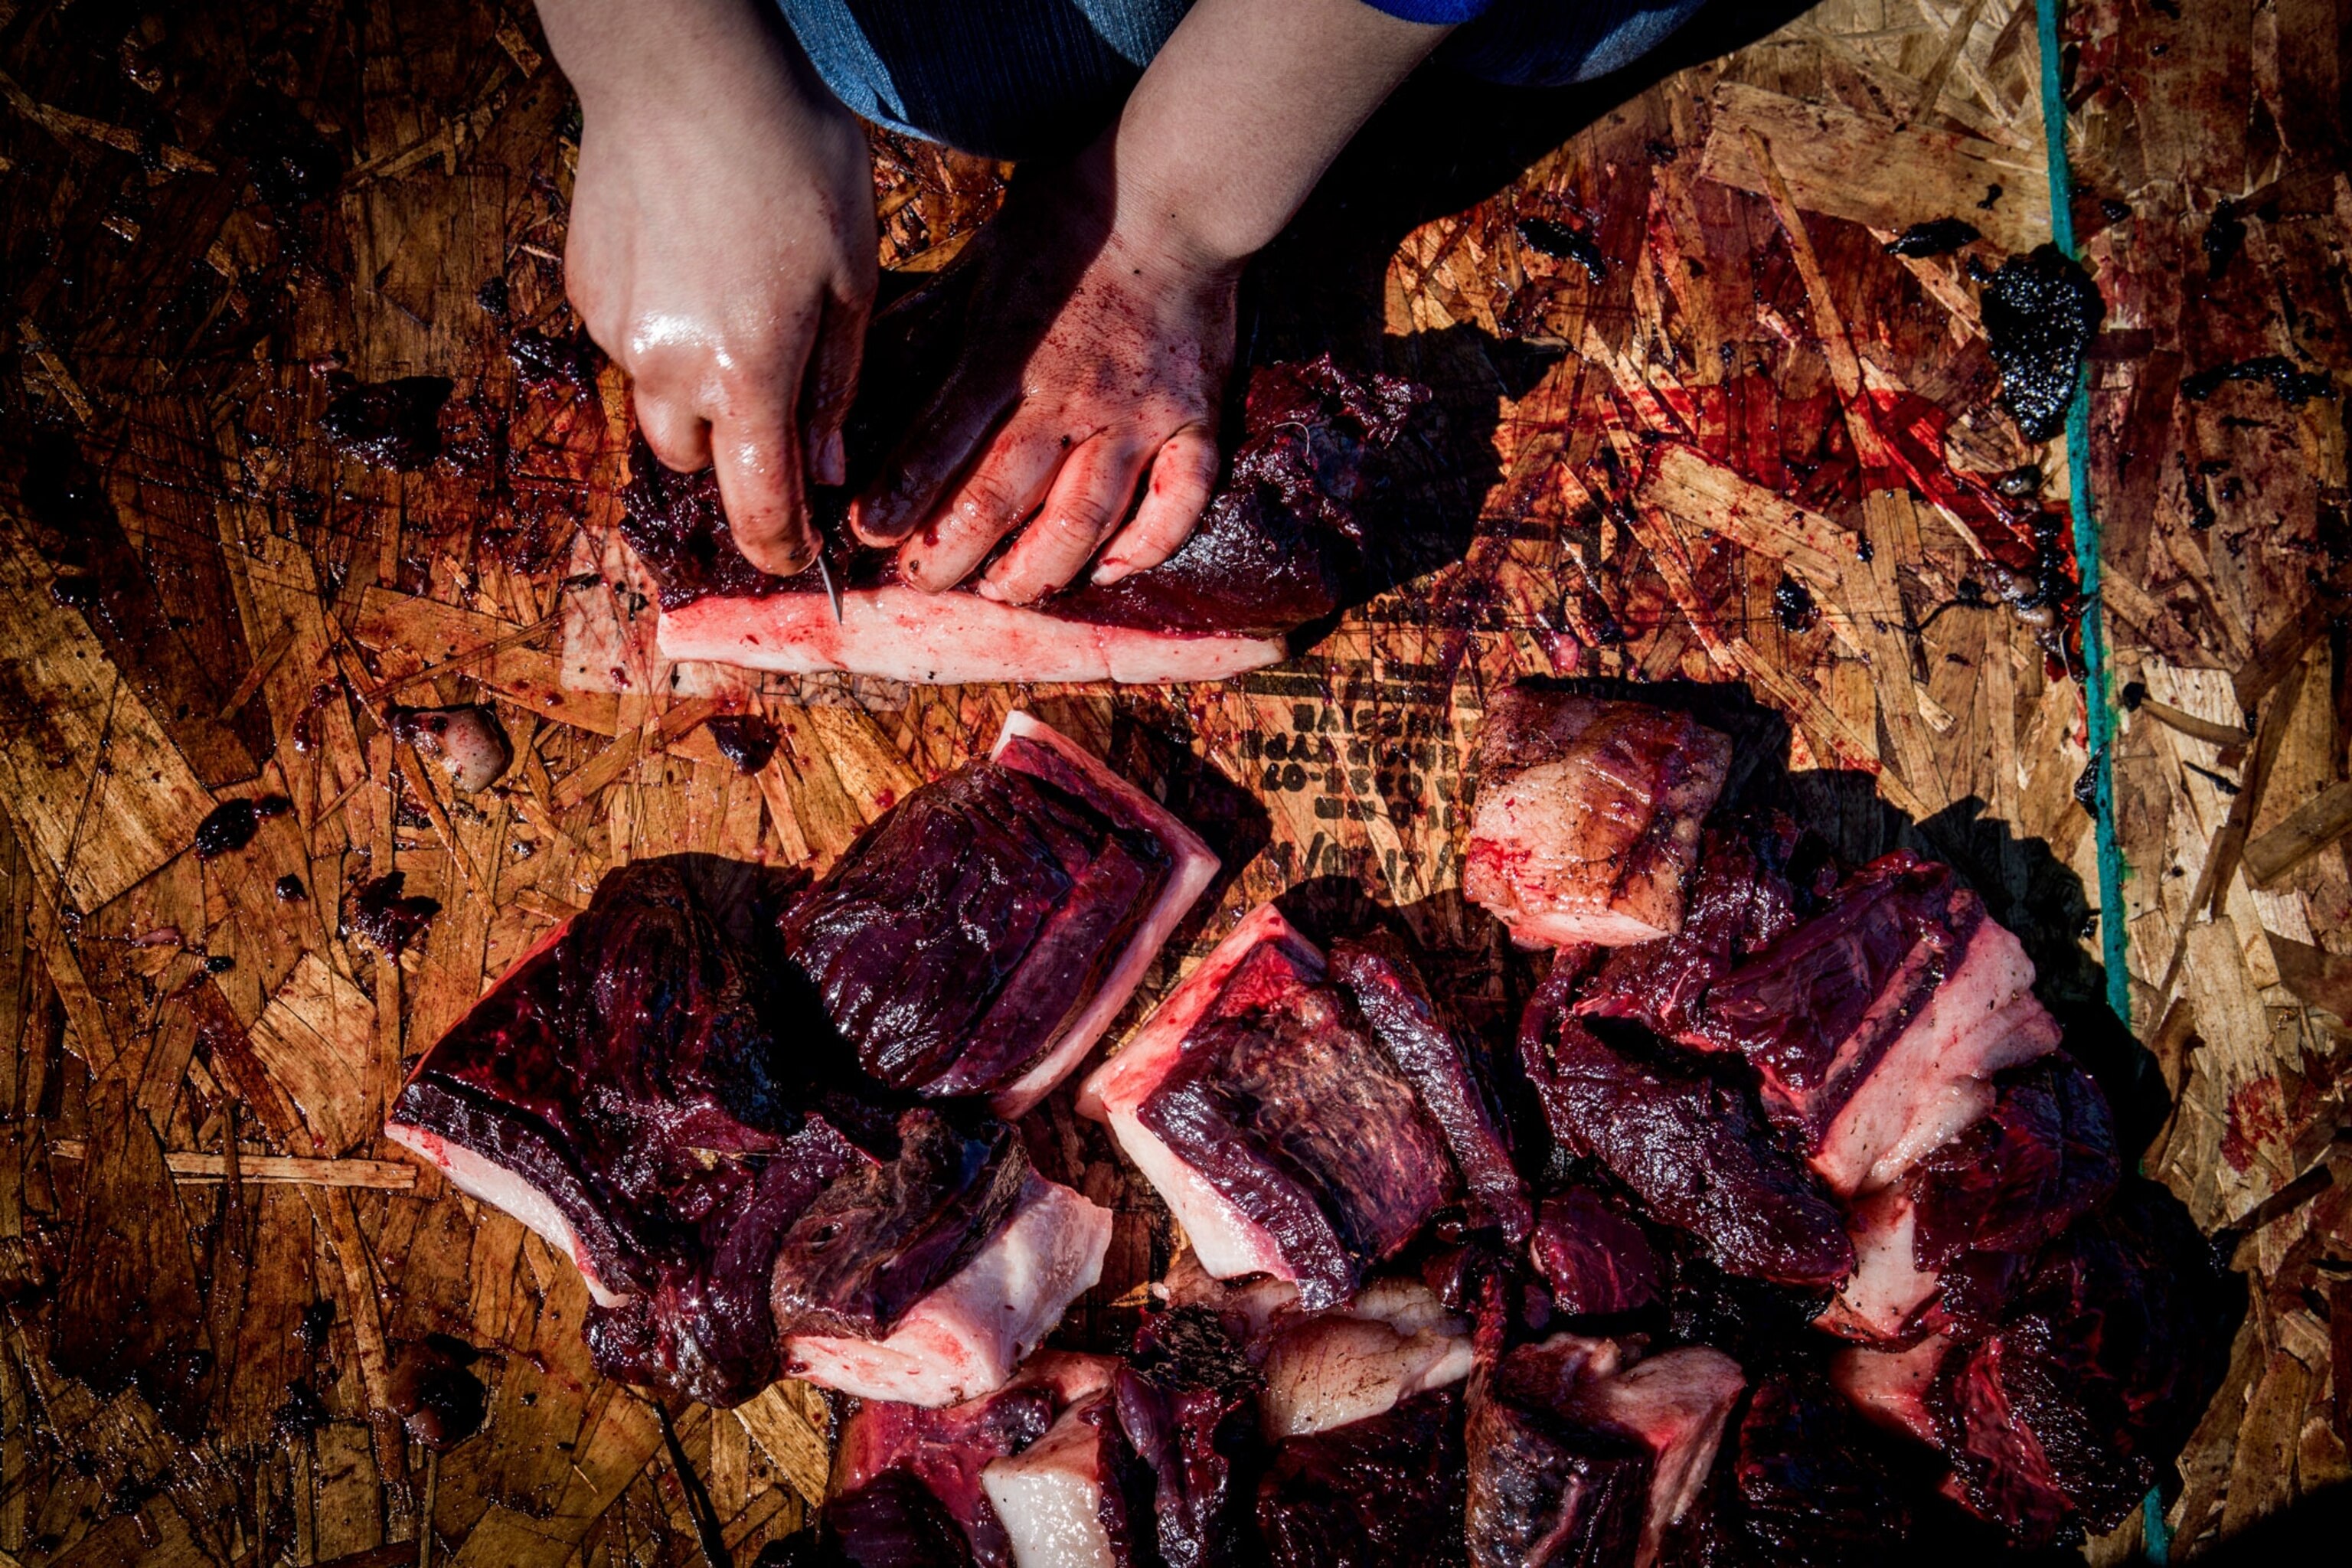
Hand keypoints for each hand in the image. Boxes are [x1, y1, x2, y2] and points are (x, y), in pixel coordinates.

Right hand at [548, 0, 876, 575]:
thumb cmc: (791, 160)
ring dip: (694, 391)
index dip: (782, 548)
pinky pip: (628, 344)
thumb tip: (827, 472)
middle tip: (775, 398)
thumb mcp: (852, 277)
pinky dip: (663, 333)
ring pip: (656, 404)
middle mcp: (669, 369)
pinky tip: (692, 265)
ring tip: (735, 308)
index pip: (758, 509)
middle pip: (695, 463)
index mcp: (748, 376)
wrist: (683, 70)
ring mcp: (616, 330)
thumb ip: (836, 386)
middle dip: (735, 454)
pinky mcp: (585, 289)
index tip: (799, 558)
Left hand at [848, 148, 1236, 602]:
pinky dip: (1145, 546)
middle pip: (1004, 497)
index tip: (869, 532)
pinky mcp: (1195, 421)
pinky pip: (1179, 502)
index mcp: (1009, 351)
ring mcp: (1140, 415)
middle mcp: (1073, 395)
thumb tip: (855, 369)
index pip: (944, 440)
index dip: (903, 495)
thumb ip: (925, 327)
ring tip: (1003, 591)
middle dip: (954, 551)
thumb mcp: (977, 263)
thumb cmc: (1063, 227)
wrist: (1172, 195)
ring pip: (1085, 518)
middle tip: (925, 579)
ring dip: (1037, 568)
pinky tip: (1108, 570)